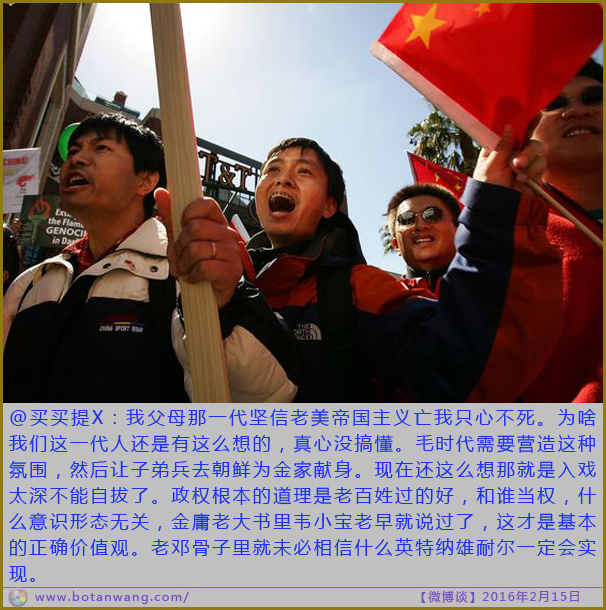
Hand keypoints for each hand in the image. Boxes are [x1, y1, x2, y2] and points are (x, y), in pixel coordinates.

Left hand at [154, 188, 242, 307]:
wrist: (209, 294)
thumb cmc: (197, 264)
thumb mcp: (181, 239)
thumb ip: (172, 217)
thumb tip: (162, 193)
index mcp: (217, 223)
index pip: (206, 204)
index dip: (189, 213)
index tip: (182, 226)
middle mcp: (228, 234)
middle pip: (196, 228)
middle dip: (179, 245)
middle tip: (178, 257)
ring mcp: (232, 252)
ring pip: (197, 249)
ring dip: (184, 263)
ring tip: (184, 269)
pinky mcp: (232, 270)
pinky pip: (204, 267)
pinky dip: (192, 275)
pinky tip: (193, 278)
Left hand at [473, 125, 545, 192]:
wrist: (498, 211)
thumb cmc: (487, 190)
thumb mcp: (489, 168)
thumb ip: (501, 148)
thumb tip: (508, 126)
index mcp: (498, 149)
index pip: (510, 133)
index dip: (516, 129)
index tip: (518, 130)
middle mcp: (512, 153)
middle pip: (528, 140)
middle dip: (527, 150)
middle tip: (518, 163)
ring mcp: (525, 163)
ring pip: (538, 150)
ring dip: (530, 162)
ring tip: (518, 176)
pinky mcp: (534, 173)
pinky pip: (541, 163)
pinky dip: (533, 171)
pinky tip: (523, 180)